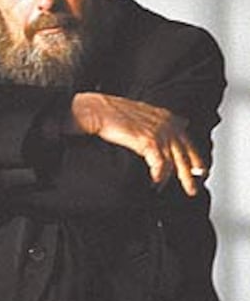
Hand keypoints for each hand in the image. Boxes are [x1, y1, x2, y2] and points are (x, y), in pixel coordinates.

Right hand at [71, 92, 205, 195]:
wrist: (99, 111)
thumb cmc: (115, 113)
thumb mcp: (144, 113)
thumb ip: (163, 120)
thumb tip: (182, 122)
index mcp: (167, 118)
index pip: (187, 140)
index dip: (196, 158)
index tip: (200, 171)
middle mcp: (167, 125)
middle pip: (184, 154)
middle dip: (190, 174)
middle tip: (192, 189)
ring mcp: (160, 133)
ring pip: (174, 162)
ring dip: (171, 179)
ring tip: (164, 189)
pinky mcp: (149, 141)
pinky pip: (160, 164)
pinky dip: (158, 176)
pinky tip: (154, 182)